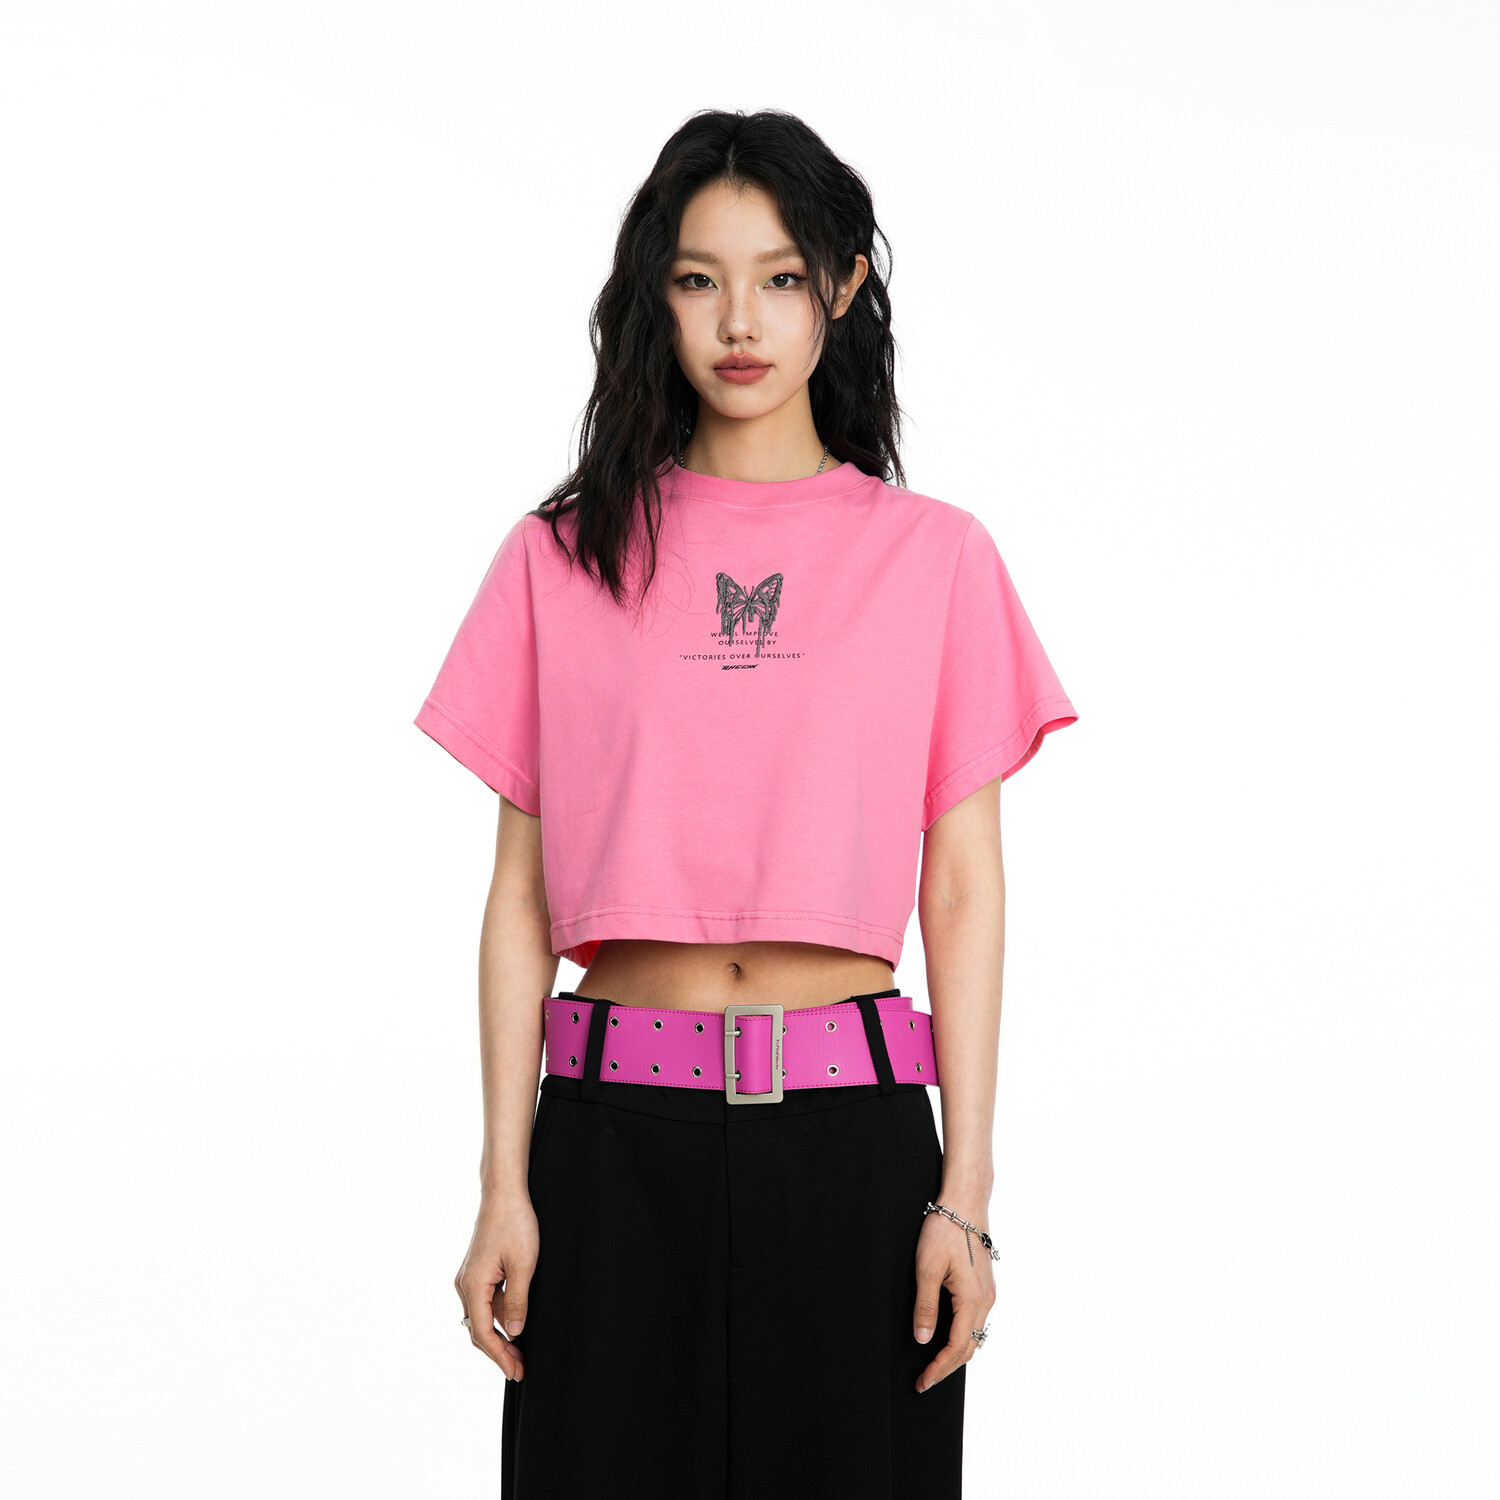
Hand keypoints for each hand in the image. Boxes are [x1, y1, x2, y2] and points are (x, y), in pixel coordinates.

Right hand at [454, 1190, 538, 1380]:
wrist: (504, 1193)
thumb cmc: (515, 1223)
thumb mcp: (523, 1265)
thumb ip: (517, 1302)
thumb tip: (514, 1332)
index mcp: (473, 1286)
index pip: (483, 1333)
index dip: (500, 1356)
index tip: (515, 1371)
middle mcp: (465, 1284)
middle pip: (479, 1329)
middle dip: (499, 1351)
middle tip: (520, 1368)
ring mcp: (470, 1276)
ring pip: (483, 1316)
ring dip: (500, 1335)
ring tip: (521, 1351)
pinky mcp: (478, 1269)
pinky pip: (486, 1300)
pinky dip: (499, 1316)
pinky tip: (516, 1322)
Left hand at [911, 1203, 995, 1392]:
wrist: (966, 1203)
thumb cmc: (945, 1230)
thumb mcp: (927, 1267)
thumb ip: (925, 1305)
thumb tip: (923, 1340)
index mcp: (972, 1300)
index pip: (956, 1347)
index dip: (939, 1368)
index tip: (923, 1382)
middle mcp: (986, 1301)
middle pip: (969, 1346)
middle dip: (946, 1366)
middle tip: (924, 1380)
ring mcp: (988, 1293)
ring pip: (974, 1335)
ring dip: (955, 1353)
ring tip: (934, 1363)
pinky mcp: (985, 1286)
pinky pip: (976, 1321)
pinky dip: (962, 1336)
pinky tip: (948, 1336)